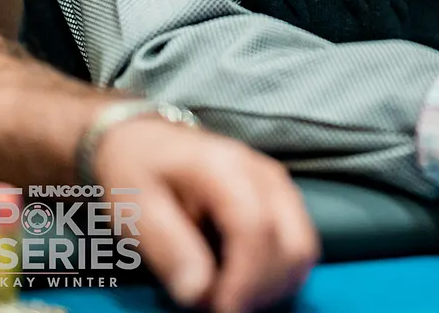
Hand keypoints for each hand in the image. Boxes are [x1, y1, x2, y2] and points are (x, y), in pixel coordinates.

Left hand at [94, 117, 318, 312]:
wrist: (147, 142)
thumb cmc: (139, 173)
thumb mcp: (136, 208)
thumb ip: (169, 249)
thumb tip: (200, 294)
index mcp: (224, 167)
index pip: (254, 227)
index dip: (245, 278)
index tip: (221, 309)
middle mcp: (265, 173)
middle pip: (292, 242)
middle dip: (262, 290)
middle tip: (221, 309)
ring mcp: (280, 186)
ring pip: (303, 249)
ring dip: (273, 286)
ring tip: (230, 299)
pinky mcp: (284, 200)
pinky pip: (299, 247)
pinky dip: (278, 276)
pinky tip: (244, 284)